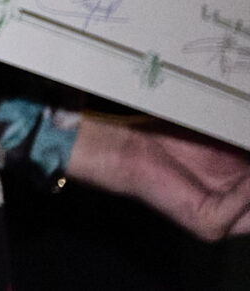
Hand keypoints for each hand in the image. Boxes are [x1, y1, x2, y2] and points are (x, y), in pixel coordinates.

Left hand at [67, 115, 249, 240]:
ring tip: (249, 153)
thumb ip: (245, 148)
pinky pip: (240, 204)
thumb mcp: (223, 139)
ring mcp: (224, 223)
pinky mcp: (209, 225)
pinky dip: (249, 185)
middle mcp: (238, 214)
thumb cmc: (168, 137)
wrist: (124, 146)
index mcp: (243, 194)